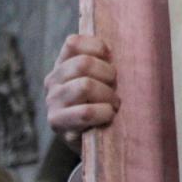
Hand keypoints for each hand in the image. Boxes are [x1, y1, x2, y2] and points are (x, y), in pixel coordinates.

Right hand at [44, 34, 119, 153]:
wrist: (98, 138)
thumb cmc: (107, 99)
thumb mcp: (106, 76)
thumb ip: (108, 60)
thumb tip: (129, 43)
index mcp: (63, 64)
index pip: (73, 43)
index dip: (97, 47)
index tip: (112, 59)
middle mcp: (53, 81)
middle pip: (83, 63)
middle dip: (107, 74)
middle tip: (116, 86)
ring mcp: (53, 103)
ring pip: (85, 86)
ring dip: (107, 95)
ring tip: (113, 104)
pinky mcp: (58, 124)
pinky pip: (86, 112)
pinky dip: (103, 112)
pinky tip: (108, 116)